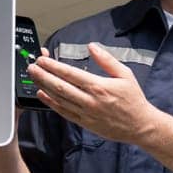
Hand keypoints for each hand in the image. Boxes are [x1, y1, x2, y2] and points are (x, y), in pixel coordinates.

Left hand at [27, 42, 160, 144]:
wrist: (140, 125)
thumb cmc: (134, 99)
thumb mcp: (125, 75)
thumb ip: (107, 60)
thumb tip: (92, 47)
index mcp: (99, 86)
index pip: (70, 74)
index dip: (53, 66)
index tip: (43, 59)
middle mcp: (90, 100)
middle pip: (60, 86)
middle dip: (43, 75)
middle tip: (32, 66)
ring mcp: (86, 113)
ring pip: (59, 99)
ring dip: (44, 87)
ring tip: (34, 77)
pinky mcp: (84, 123)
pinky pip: (63, 112)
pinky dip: (51, 103)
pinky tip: (43, 94)